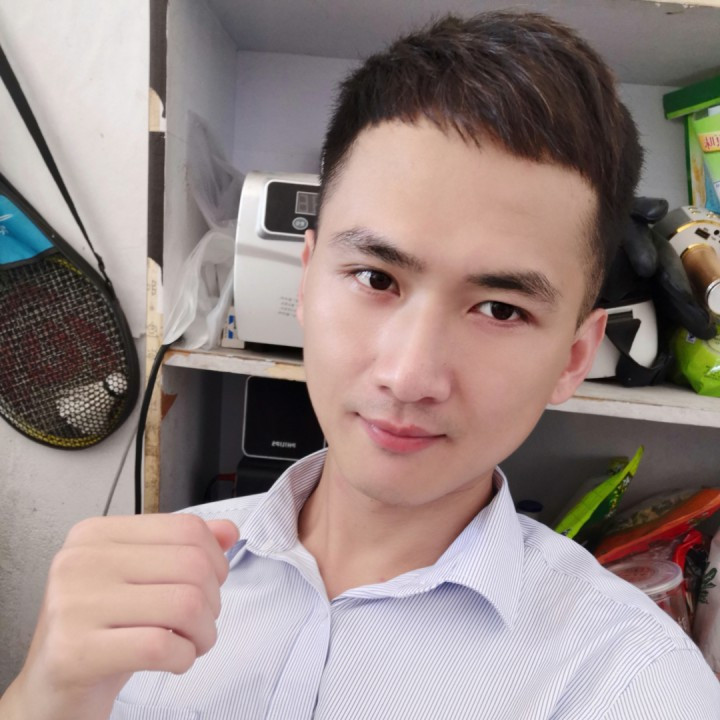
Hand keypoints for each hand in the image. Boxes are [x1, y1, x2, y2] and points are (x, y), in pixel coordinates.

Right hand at [0, 514, 238, 719]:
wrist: (52, 694)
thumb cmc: (102, 633)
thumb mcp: (142, 582)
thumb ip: (185, 549)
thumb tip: (229, 530)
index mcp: (96, 534)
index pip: (186, 528)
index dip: (216, 560)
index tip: (210, 585)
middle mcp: (80, 560)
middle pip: (191, 565)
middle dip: (212, 601)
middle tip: (199, 624)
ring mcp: (73, 604)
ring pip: (184, 604)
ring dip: (203, 633)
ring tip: (190, 644)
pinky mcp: (74, 652)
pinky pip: (160, 645)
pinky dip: (183, 657)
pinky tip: (174, 661)